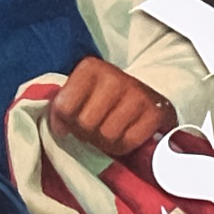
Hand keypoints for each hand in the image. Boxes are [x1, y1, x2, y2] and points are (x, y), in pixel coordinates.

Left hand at [49, 57, 166, 165]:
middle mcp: (114, 76)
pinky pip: (128, 142)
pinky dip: (125, 146)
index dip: (66, 122)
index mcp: (90, 68)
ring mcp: (137, 93)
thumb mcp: (80, 94)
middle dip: (87, 133)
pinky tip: (126, 135)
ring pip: (107, 136)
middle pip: (86, 123)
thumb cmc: (104, 100)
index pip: (64, 107)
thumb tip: (58, 131)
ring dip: (106, 143)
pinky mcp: (155, 112)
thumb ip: (62, 108)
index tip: (74, 120)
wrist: (147, 95)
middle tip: (95, 129)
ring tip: (110, 132)